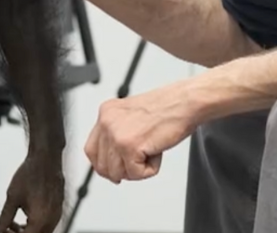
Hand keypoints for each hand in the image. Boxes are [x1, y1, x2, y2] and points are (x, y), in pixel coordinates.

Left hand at [0, 152, 64, 232]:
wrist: (46, 158)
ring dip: (26, 231)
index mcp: (40, 221)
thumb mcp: (12, 198)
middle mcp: (51, 221)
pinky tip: (23, 218)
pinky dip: (34, 225)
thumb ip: (4, 219)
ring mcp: (57, 215)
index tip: (1, 231)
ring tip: (12, 223)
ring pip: (41, 232)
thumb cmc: (30, 174)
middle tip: (6, 228)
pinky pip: (46, 225)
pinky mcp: (58, 210)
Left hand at [85, 81, 201, 183]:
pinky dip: (150, 170)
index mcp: (106, 112)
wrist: (184, 102)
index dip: (105, 164)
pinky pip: (135, 174)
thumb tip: (110, 159)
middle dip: (122, 170)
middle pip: (101, 165)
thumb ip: (116, 133)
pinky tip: (156, 152)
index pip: (91, 150)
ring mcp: (116, 134)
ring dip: (137, 169)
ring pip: (117, 173)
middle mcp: (107, 121)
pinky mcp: (130, 146)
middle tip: (139, 161)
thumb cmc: (166, 108)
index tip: (117, 168)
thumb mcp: (130, 116)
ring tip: (150, 151)